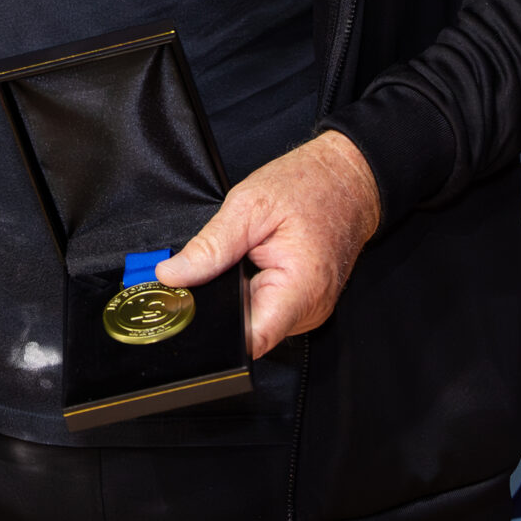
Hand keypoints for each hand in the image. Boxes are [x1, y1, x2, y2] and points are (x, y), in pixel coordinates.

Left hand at [156, 130, 380, 359]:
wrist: (348, 180)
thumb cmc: (308, 186)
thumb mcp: (248, 206)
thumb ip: (210, 246)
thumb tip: (172, 275)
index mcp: (301, 287)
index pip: (253, 340)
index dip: (217, 332)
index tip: (191, 311)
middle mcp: (311, 309)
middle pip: (249, 330)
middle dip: (224, 306)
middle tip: (217, 265)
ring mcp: (310, 310)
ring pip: (256, 320)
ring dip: (240, 296)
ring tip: (245, 258)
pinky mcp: (305, 304)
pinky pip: (268, 309)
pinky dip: (254, 290)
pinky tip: (257, 264)